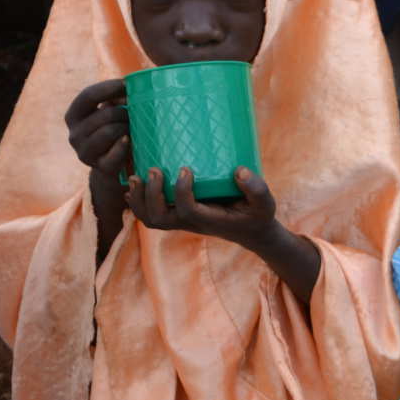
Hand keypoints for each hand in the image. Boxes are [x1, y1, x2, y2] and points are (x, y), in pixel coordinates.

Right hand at [65, 79, 129, 177]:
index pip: (88, 96)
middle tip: (136, 114)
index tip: (127, 83)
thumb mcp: (109, 114)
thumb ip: (114, 100)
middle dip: (125, 112)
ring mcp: (85, 152)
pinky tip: (129, 140)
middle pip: (106, 115)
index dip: (109, 88)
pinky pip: (115, 152)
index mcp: (74, 116)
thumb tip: (130, 87)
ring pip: (110, 131)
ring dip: (127, 127)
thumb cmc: (114, 131)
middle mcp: (74, 134)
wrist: (113, 166)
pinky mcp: (99, 166)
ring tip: (134, 128)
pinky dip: (124, 145)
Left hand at [126, 166, 280, 248]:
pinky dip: (137, 202)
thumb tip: (238, 170)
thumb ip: (256, 188)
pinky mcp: (178, 216)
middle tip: (154, 169)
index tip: (184, 168)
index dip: (181, 191)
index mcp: (210, 220)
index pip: (187, 210)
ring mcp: (182, 222)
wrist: (252, 231)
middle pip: (159, 217)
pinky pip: (149, 215)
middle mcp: (191, 223)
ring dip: (139, 199)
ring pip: (150, 219)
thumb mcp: (265, 203)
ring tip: (136, 176)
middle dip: (152, 194)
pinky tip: (133, 186)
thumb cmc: (257, 215)